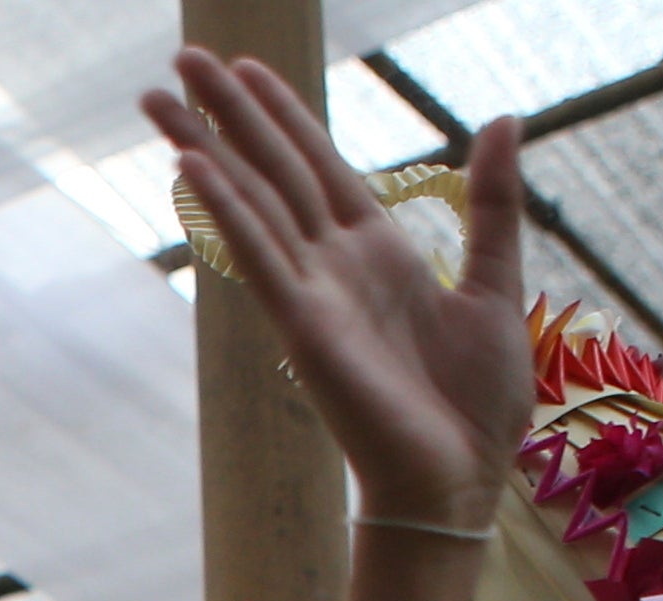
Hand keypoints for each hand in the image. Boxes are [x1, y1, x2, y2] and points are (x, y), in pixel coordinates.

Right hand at [136, 53, 526, 526]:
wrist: (458, 480)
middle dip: (226, 112)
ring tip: (159, 99)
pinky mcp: (303, 328)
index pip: (318, 164)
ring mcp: (312, 294)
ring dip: (205, 146)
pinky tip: (194, 167)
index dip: (281, 113)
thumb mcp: (498, 283)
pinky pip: (258, 257)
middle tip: (178, 57)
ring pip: (251, 200)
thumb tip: (504, 121)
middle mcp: (334, 264)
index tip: (243, 69)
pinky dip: (228, 210)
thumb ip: (492, 203)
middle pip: (270, 168)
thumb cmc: (476, 404)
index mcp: (377, 250)